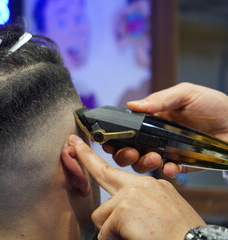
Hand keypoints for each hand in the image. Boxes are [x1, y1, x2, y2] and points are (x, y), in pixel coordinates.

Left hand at [69, 135, 204, 239]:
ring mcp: (130, 196)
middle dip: (85, 157)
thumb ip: (140, 201)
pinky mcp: (122, 210)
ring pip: (102, 215)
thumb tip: (120, 210)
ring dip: (112, 230)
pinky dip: (114, 239)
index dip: (95, 158)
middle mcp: (140, 185)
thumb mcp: (164, 209)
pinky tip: (133, 238)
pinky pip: (104, 232)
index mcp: (151, 185)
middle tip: (73, 142)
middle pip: (103, 172)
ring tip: (136, 235)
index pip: (119, 169)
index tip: (79, 144)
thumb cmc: (181, 233)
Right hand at [104, 82, 227, 176]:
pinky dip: (166, 172)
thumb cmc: (213, 105)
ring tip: (156, 157)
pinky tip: (171, 167)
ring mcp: (167, 152)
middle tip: (130, 152)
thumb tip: (132, 105)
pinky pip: (167, 173)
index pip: (127, 130)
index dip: (115, 136)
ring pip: (143, 164)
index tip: (108, 140)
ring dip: (143, 163)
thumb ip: (160, 99)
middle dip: (123, 154)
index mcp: (152, 119)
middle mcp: (155, 137)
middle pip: (129, 150)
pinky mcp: (182, 165)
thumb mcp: (186, 94)